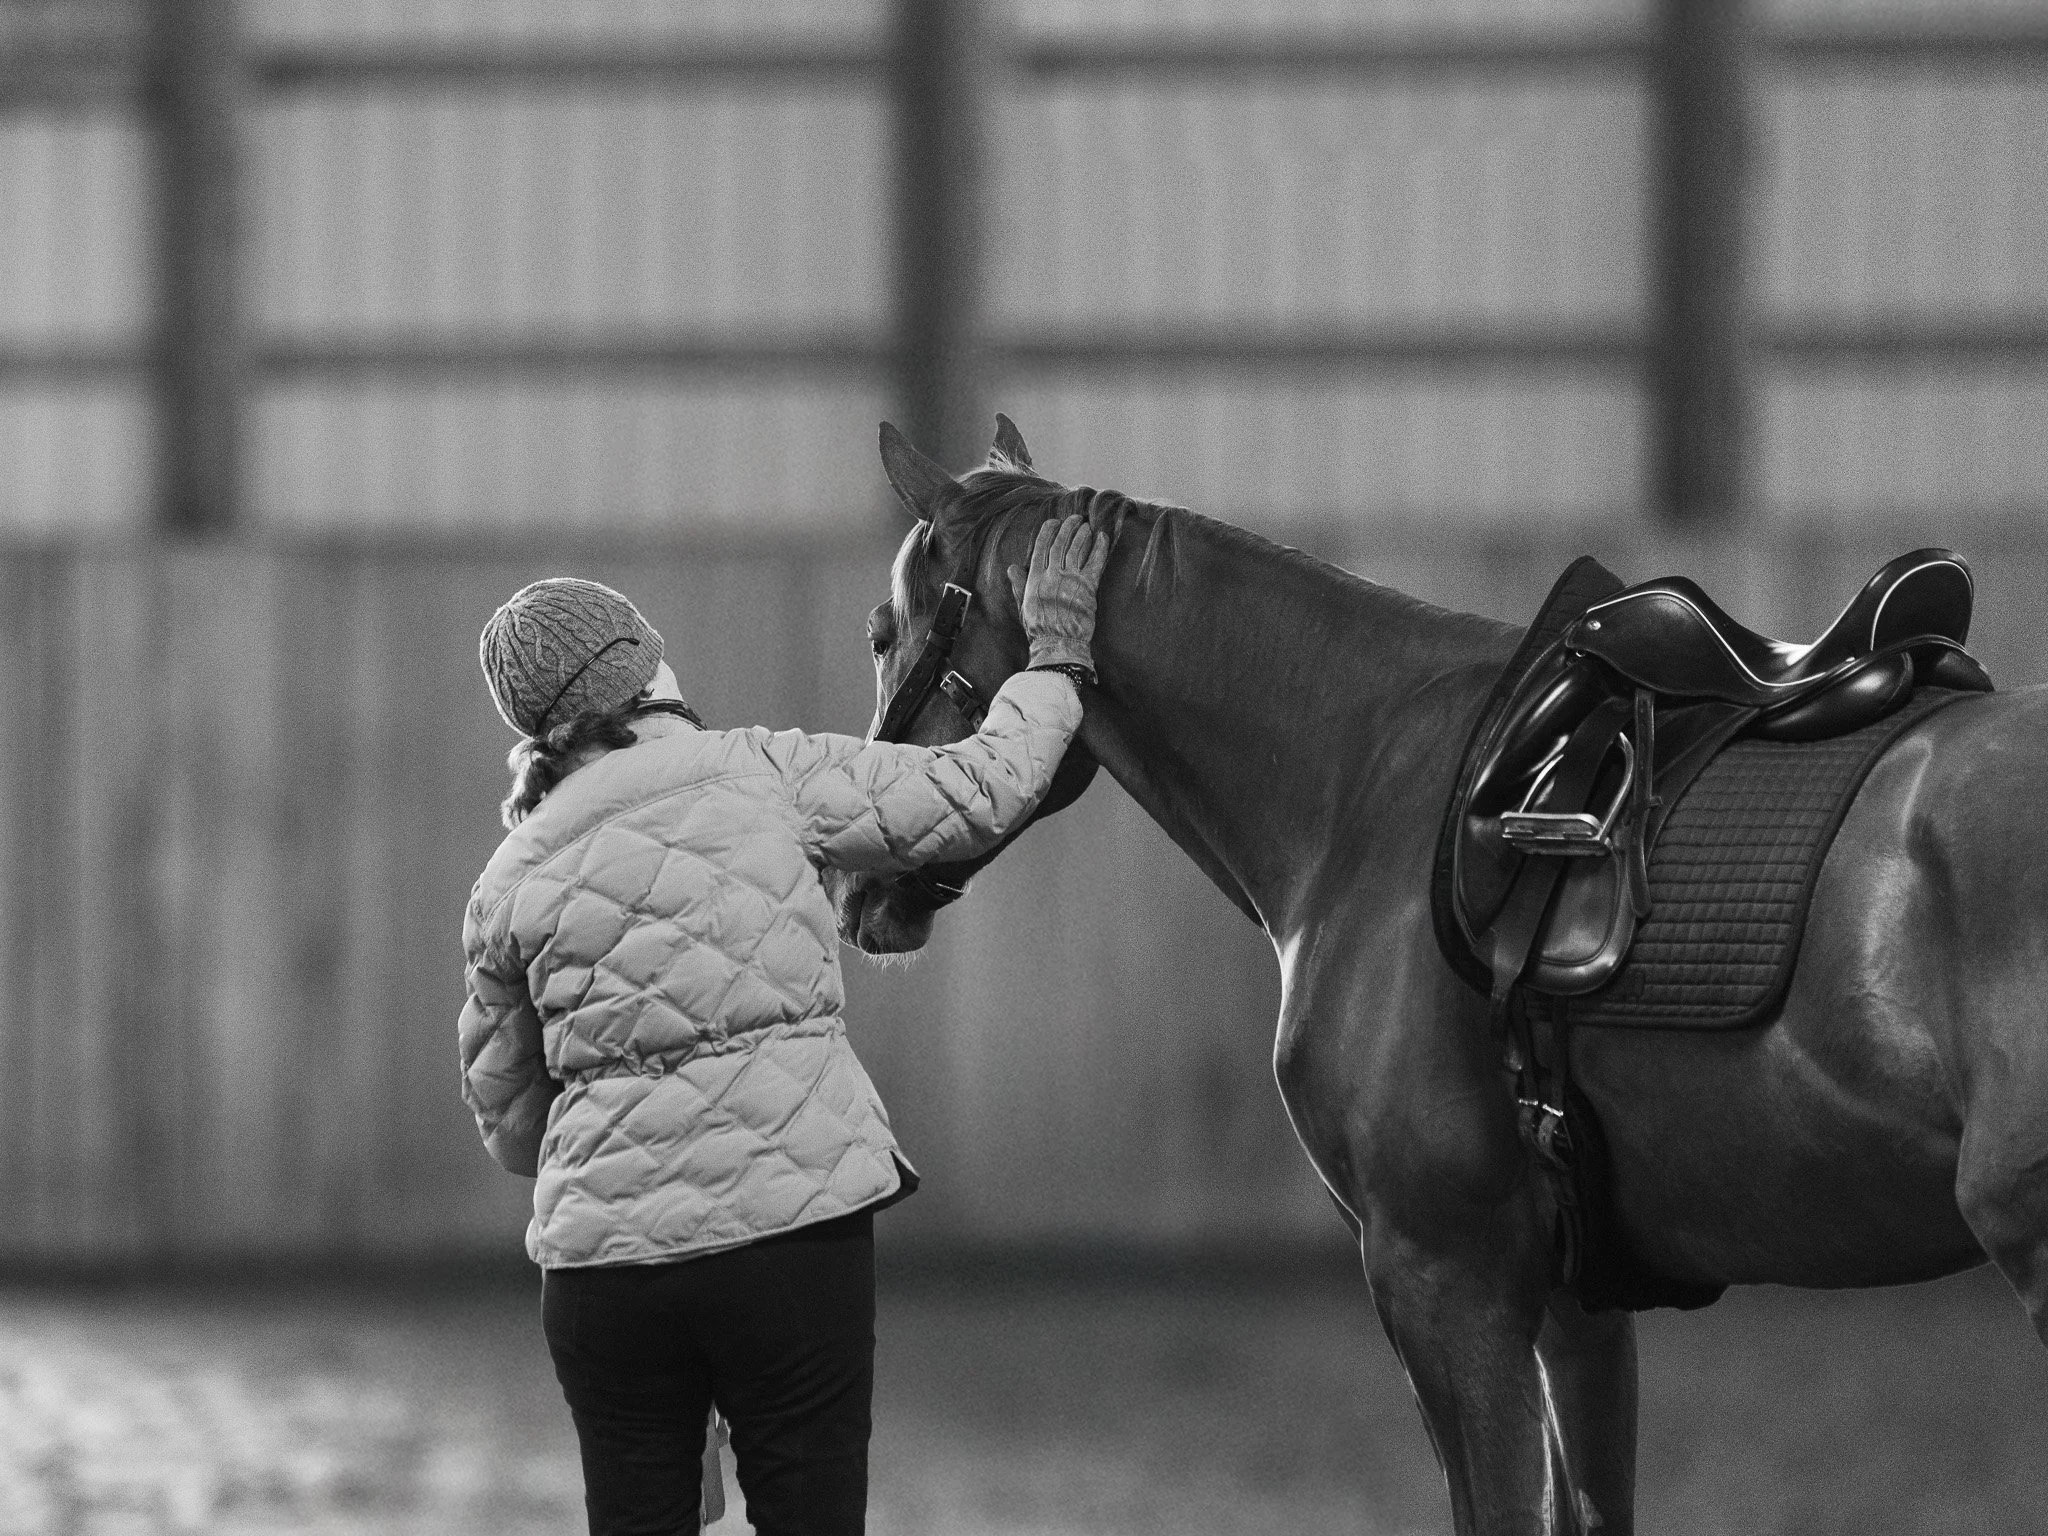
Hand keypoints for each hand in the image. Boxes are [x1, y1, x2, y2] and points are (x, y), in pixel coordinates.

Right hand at [1008, 514, 1109, 669]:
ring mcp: (1070, 580)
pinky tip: (1102, 537)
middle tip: (1075, 518)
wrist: (1058, 644)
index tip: (1053, 522)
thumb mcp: (1024, 606)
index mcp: (1034, 579)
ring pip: (1077, 549)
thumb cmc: (1040, 629)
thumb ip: (1020, 585)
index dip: (1048, 532)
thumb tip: (1012, 568)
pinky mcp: (1087, 588)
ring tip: (1087, 525)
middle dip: (1068, 528)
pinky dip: (1099, 548)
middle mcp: (1051, 576)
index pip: (1041, 548)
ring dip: (1083, 534)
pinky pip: (1095, 562)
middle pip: (1060, 545)